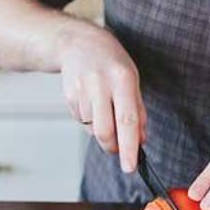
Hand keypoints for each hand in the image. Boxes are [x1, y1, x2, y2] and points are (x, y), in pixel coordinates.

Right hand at [57, 25, 146, 171]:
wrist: (79, 43)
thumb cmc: (112, 64)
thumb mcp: (132, 80)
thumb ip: (138, 111)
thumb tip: (141, 141)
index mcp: (123, 79)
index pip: (128, 121)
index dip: (129, 147)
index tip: (130, 167)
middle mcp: (101, 84)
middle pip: (105, 131)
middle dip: (112, 147)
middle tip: (118, 149)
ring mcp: (82, 89)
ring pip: (92, 128)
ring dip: (101, 130)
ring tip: (105, 110)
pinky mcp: (68, 95)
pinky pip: (81, 121)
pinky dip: (90, 120)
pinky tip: (92, 103)